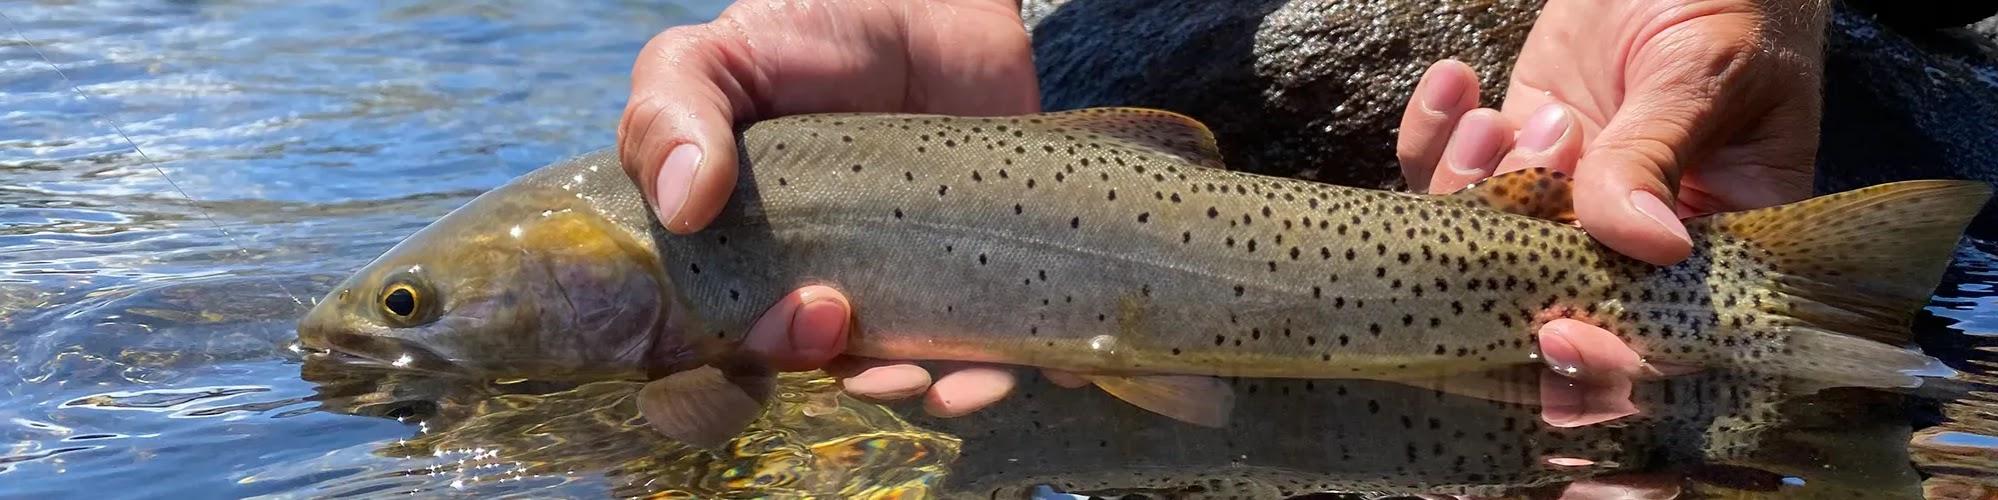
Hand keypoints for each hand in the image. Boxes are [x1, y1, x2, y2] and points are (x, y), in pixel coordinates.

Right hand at [616, 0, 1039, 416]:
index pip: (740, 342)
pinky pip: (996, 339)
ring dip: (935, 392)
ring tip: (957, 386)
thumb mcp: (716, 57)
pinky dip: (1009, 367)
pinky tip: (1018, 368)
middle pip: (835, 365)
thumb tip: (681, 207)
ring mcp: (908, 277)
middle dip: (855, 376)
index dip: (764, 358)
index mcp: (747, 255)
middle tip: (865, 341)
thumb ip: (669, 116)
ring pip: (917, 366)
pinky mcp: (988, 265)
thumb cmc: (813, 31)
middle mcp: (824, 279)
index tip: (798, 322)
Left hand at [1396, 0, 1825, 386]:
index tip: (1557, 334)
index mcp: (1718, 243)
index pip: (1662, 335)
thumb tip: (1642, 242)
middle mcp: (1633, 237)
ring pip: (1488, 239)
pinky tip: (1454, 81)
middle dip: (1511, 267)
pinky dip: (1435, 134)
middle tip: (1499, 195)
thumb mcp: (1707, 73)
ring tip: (1502, 117)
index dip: (1607, 357)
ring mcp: (1564, 197)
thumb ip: (1657, 153)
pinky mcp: (1512, 150)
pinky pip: (1450, 173)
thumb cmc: (1732, 4)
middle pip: (1554, 301)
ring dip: (1473, 184)